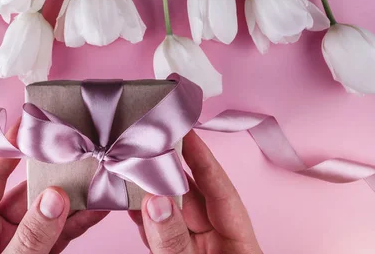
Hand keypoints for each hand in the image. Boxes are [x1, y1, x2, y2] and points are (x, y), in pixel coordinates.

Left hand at [0, 123, 108, 253]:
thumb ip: (30, 238)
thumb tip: (54, 198)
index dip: (4, 151)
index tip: (23, 125)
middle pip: (21, 192)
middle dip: (49, 172)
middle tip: (71, 148)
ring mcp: (16, 244)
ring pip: (46, 210)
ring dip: (71, 194)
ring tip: (94, 173)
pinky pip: (60, 232)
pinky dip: (79, 220)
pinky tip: (98, 206)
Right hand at [128, 131, 261, 253]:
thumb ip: (174, 242)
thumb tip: (156, 203)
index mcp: (241, 246)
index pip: (223, 192)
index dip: (204, 160)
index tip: (187, 133)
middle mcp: (220, 244)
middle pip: (194, 199)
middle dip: (170, 174)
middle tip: (150, 147)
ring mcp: (199, 253)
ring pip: (174, 215)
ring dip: (154, 196)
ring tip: (134, 173)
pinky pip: (162, 234)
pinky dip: (147, 220)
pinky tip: (133, 206)